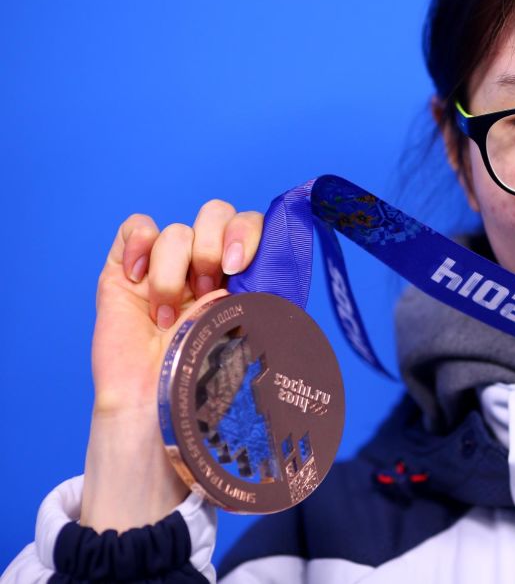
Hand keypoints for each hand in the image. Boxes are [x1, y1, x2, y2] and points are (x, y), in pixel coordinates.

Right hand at [80, 199, 262, 531]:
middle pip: (216, 212)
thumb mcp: (251, 334)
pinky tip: (139, 279)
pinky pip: (136, 227)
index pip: (250, 225)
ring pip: (176, 230)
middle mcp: (206, 263)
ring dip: (174, 270)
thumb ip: (266, 297)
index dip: (246, 233)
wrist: (157, 407)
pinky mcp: (126, 269)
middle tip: (208, 290)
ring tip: (170, 313)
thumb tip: (283, 270)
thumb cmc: (206, 378)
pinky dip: (140, 246)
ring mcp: (166, 263)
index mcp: (240, 273)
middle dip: (213, 246)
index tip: (239, 265)